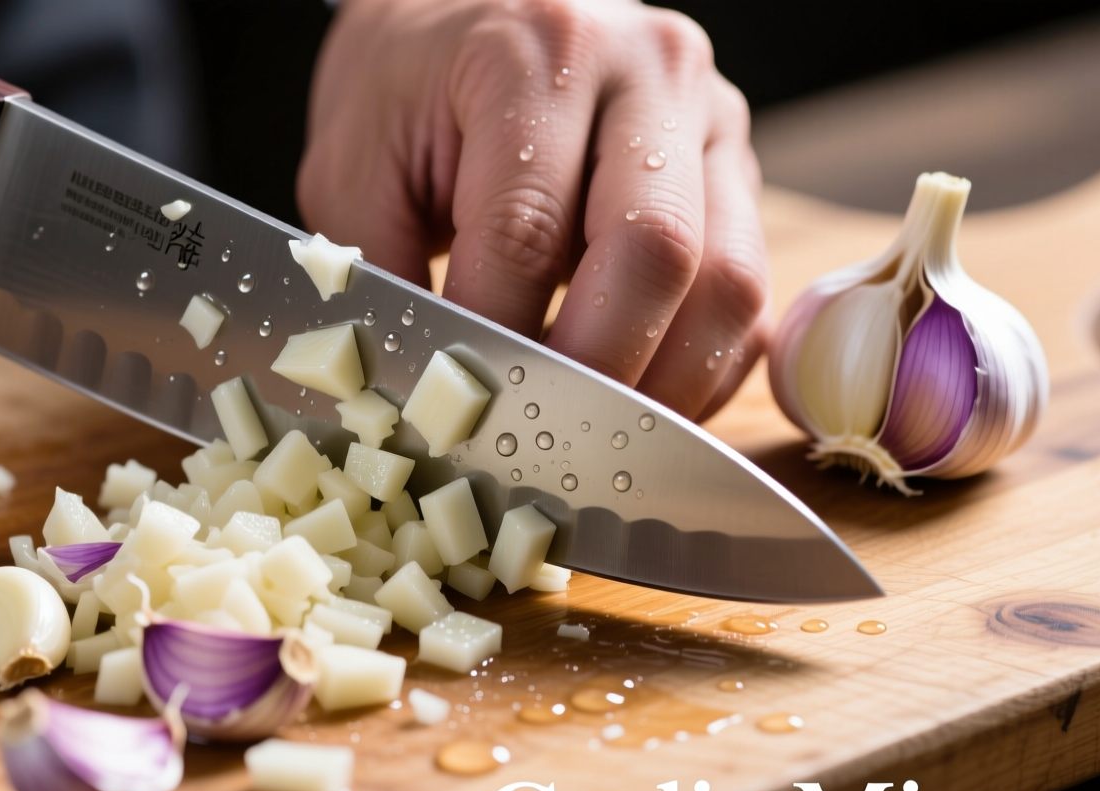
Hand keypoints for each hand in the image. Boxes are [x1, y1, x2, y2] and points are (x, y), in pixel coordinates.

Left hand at [299, 0, 767, 420]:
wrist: (461, 22)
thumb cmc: (405, 98)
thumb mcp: (352, 172)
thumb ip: (376, 282)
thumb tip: (412, 407)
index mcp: (537, 52)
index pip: (528, 232)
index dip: (494, 342)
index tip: (457, 415)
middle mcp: (647, 70)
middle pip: (658, 251)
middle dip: (595, 373)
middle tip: (538, 441)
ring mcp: (710, 119)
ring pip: (728, 284)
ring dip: (662, 388)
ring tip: (591, 439)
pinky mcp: (737, 173)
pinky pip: (747, 303)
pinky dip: (696, 374)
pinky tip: (632, 403)